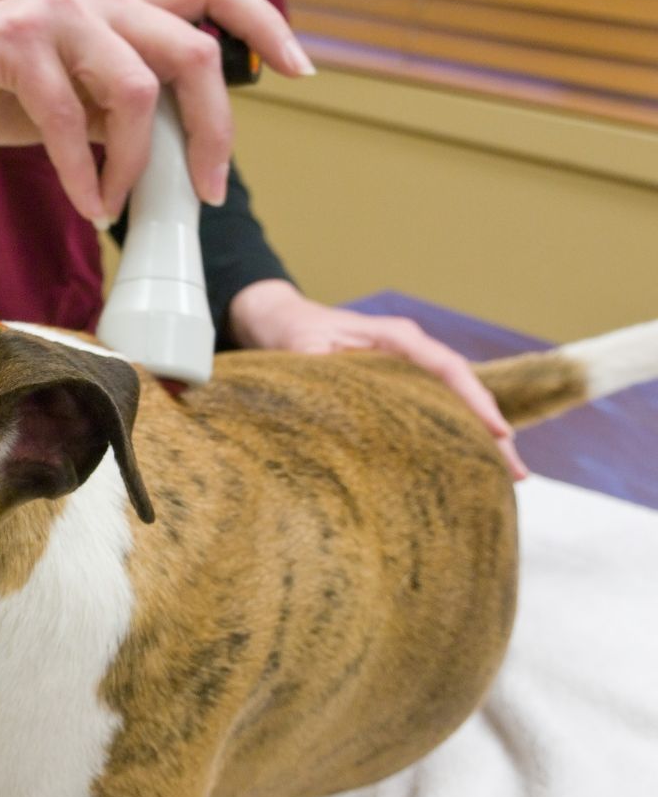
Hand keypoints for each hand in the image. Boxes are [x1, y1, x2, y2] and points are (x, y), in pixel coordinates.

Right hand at [0, 0, 315, 224]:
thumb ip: (125, 111)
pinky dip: (83, 174)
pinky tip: (84, 202)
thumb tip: (181, 157)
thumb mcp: (74, 98)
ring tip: (116, 204)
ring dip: (136, 166)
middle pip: (194, 52)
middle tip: (206, 190)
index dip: (267, 24)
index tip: (300, 74)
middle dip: (213, 132)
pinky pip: (69, 120)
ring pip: (136, 91)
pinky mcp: (14, 43)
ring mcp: (58, 13)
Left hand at [229, 279, 527, 479]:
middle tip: (517, 474)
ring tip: (506, 478)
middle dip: (491, 430)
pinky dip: (451, 433)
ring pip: (452, 402)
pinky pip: (433, 408)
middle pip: (462, 390)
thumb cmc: (291, 332)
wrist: (278, 319)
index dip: (475, 402)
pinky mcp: (398, 385)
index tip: (498, 434)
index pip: (448, 369)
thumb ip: (324, 370)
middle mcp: (409, 352)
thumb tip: (340, 407)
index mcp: (396, 339)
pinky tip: (465, 463)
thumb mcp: (302, 348)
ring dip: (477, 436)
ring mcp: (406, 368)